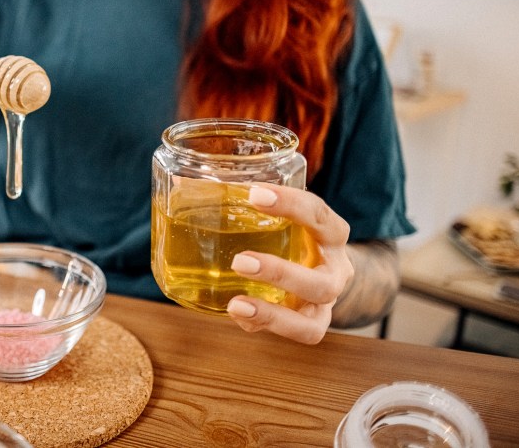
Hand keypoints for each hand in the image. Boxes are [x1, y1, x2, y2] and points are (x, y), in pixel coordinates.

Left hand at [224, 184, 353, 343]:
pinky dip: (264, 325)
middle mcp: (336, 273)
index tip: (254, 194)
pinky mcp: (311, 326)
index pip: (319, 215)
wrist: (326, 269)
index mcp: (331, 236)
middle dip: (280, 274)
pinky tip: (237, 313)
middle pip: (323, 282)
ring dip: (272, 313)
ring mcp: (325, 306)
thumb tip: (182, 183)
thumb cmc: (296, 236)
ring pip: (311, 323)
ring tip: (236, 304)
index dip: (292, 204)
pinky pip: (293, 335)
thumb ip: (250, 204)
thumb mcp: (285, 216)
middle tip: (240, 261)